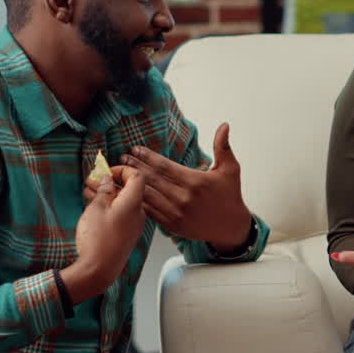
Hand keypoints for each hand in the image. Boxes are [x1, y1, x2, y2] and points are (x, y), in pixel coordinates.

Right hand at [65, 171, 146, 302]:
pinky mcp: (128, 234)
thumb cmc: (98, 238)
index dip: (121, 170)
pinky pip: (122, 213)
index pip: (137, 176)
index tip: (105, 172)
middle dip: (110, 182)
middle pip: (129, 188)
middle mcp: (139, 212)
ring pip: (123, 201)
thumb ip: (103, 190)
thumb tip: (108, 179)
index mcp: (134, 202)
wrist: (99, 269)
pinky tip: (93, 205)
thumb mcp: (96, 208)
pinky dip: (109, 206)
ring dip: (107, 194)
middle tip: (91, 180)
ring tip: (87, 191)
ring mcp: (134, 224)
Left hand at [116, 123, 252, 249]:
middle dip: (136, 166)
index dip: (148, 156)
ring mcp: (176, 213)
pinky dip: (138, 201)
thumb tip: (224, 125)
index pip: (165, 166)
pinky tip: (128, 193)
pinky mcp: (172, 225)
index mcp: (195, 182)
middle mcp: (184, 198)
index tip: (136, 148)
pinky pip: (150, 211)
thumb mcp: (231, 169)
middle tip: (123, 157)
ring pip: (148, 195)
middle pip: (153, 179)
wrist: (231, 227)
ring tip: (122, 173)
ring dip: (132, 183)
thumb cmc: (230, 196)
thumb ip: (223, 147)